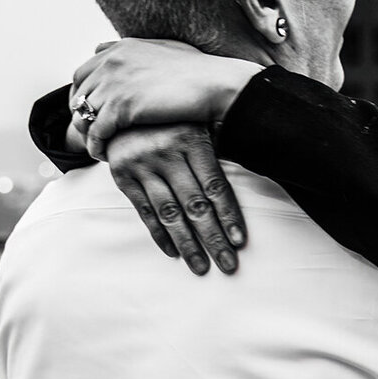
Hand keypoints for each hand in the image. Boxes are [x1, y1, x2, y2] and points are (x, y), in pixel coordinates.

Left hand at [71, 39, 261, 158]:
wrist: (214, 85)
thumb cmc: (198, 71)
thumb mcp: (165, 50)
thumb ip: (140, 51)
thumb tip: (124, 53)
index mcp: (120, 48)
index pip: (84, 71)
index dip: (83, 93)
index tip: (90, 110)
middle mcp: (112, 62)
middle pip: (78, 92)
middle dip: (80, 112)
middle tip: (89, 131)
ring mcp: (114, 83)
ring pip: (83, 113)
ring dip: (86, 132)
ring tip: (96, 145)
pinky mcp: (121, 107)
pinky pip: (96, 132)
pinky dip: (96, 145)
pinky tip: (103, 154)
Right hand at [106, 125, 247, 275]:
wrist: (121, 111)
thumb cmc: (172, 121)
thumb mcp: (197, 124)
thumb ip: (218, 147)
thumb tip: (257, 163)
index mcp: (191, 139)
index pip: (215, 185)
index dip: (229, 215)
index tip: (240, 241)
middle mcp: (166, 153)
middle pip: (195, 205)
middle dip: (213, 239)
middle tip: (228, 265)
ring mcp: (142, 166)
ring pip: (170, 214)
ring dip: (187, 245)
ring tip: (201, 267)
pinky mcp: (123, 177)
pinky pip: (145, 212)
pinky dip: (160, 235)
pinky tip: (174, 252)